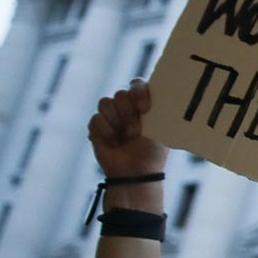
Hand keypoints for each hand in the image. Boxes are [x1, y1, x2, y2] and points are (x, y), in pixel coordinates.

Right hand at [88, 81, 167, 205]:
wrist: (135, 172)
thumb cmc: (152, 151)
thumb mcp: (161, 129)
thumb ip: (158, 109)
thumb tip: (161, 93)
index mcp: (145, 105)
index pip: (137, 85)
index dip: (138, 92)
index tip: (144, 108)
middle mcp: (127, 107)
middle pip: (121, 94)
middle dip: (128, 112)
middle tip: (135, 130)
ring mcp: (112, 116)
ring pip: (105, 103)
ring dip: (116, 122)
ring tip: (125, 137)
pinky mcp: (98, 126)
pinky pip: (96, 119)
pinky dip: (106, 132)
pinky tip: (114, 143)